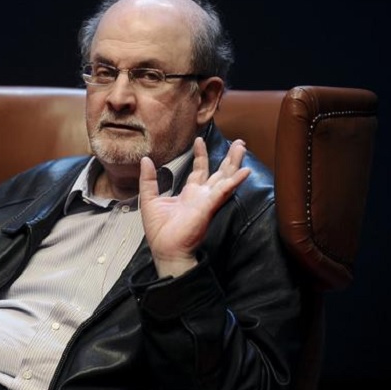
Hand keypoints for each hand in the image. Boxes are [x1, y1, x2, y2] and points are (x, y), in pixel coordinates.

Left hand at [139, 137, 250, 276]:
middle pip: (219, 172)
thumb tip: (145, 160)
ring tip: (242, 147)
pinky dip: (234, 181)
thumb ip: (148, 180)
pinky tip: (245, 171)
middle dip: (229, 157)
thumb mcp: (149, 200)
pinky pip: (223, 192)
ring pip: (225, 178)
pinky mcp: (208, 207)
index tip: (199, 140)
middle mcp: (202, 195)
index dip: (200, 155)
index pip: (199, 170)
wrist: (165, 250)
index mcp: (189, 193)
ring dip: (234, 163)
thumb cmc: (159, 230)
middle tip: (239, 142)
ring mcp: (207, 201)